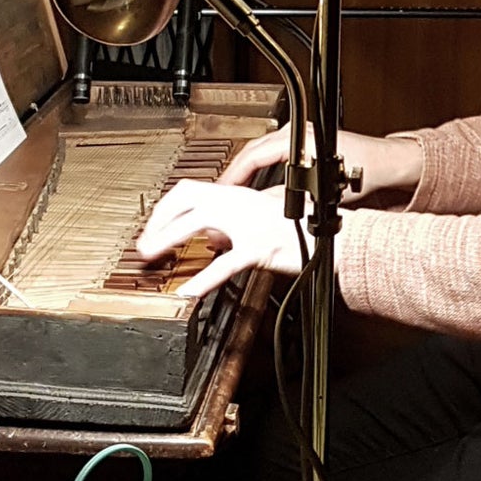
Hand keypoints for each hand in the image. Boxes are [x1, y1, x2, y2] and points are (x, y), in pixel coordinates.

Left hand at [139, 179, 306, 299]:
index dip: (167, 207)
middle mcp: (241, 203)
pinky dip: (204, 278)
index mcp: (240, 195)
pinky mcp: (260, 249)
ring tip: (151, 255)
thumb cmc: (305, 228)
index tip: (154, 225)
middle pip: (187, 199)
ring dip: (168, 238)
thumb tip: (212, 235)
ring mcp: (249, 224)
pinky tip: (189, 290)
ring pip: (197, 223)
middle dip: (159, 219)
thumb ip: (237, 222)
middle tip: (145, 243)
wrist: (335, 237)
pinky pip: (225, 264)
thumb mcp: (265, 216)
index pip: (192, 190)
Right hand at [219, 124, 421, 207]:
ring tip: (233, 191)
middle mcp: (296, 132)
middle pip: (251, 152)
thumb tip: (257, 211)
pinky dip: (259, 168)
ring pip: (259, 152)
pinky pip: (270, 153)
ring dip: (246, 171)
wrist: (387, 164)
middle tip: (221, 195)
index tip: (221, 191)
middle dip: (234, 175)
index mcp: (297, 138)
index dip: (233, 176)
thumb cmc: (365, 171)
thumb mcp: (321, 192)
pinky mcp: (304, 142)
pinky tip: (254, 184)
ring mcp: (299, 134)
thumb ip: (285, 200)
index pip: (252, 155)